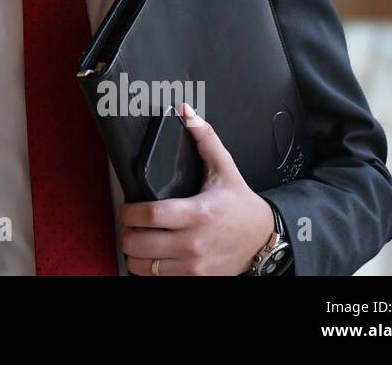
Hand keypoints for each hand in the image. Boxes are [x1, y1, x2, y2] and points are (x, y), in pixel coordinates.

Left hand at [119, 103, 273, 274]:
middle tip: (130, 223)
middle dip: (127, 232)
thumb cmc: (241, 205)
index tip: (127, 206)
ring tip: (138, 239)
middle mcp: (193, 243)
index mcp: (198, 213)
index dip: (129, 212)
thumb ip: (204, 138)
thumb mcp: (224, 168)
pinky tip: (151, 256)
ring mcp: (194, 265)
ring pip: (143, 266)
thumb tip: (186, 112)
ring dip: (134, 253)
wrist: (264, 239)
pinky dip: (148, 269)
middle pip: (139, 243)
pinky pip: (158, 279)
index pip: (149, 216)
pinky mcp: (196, 278)